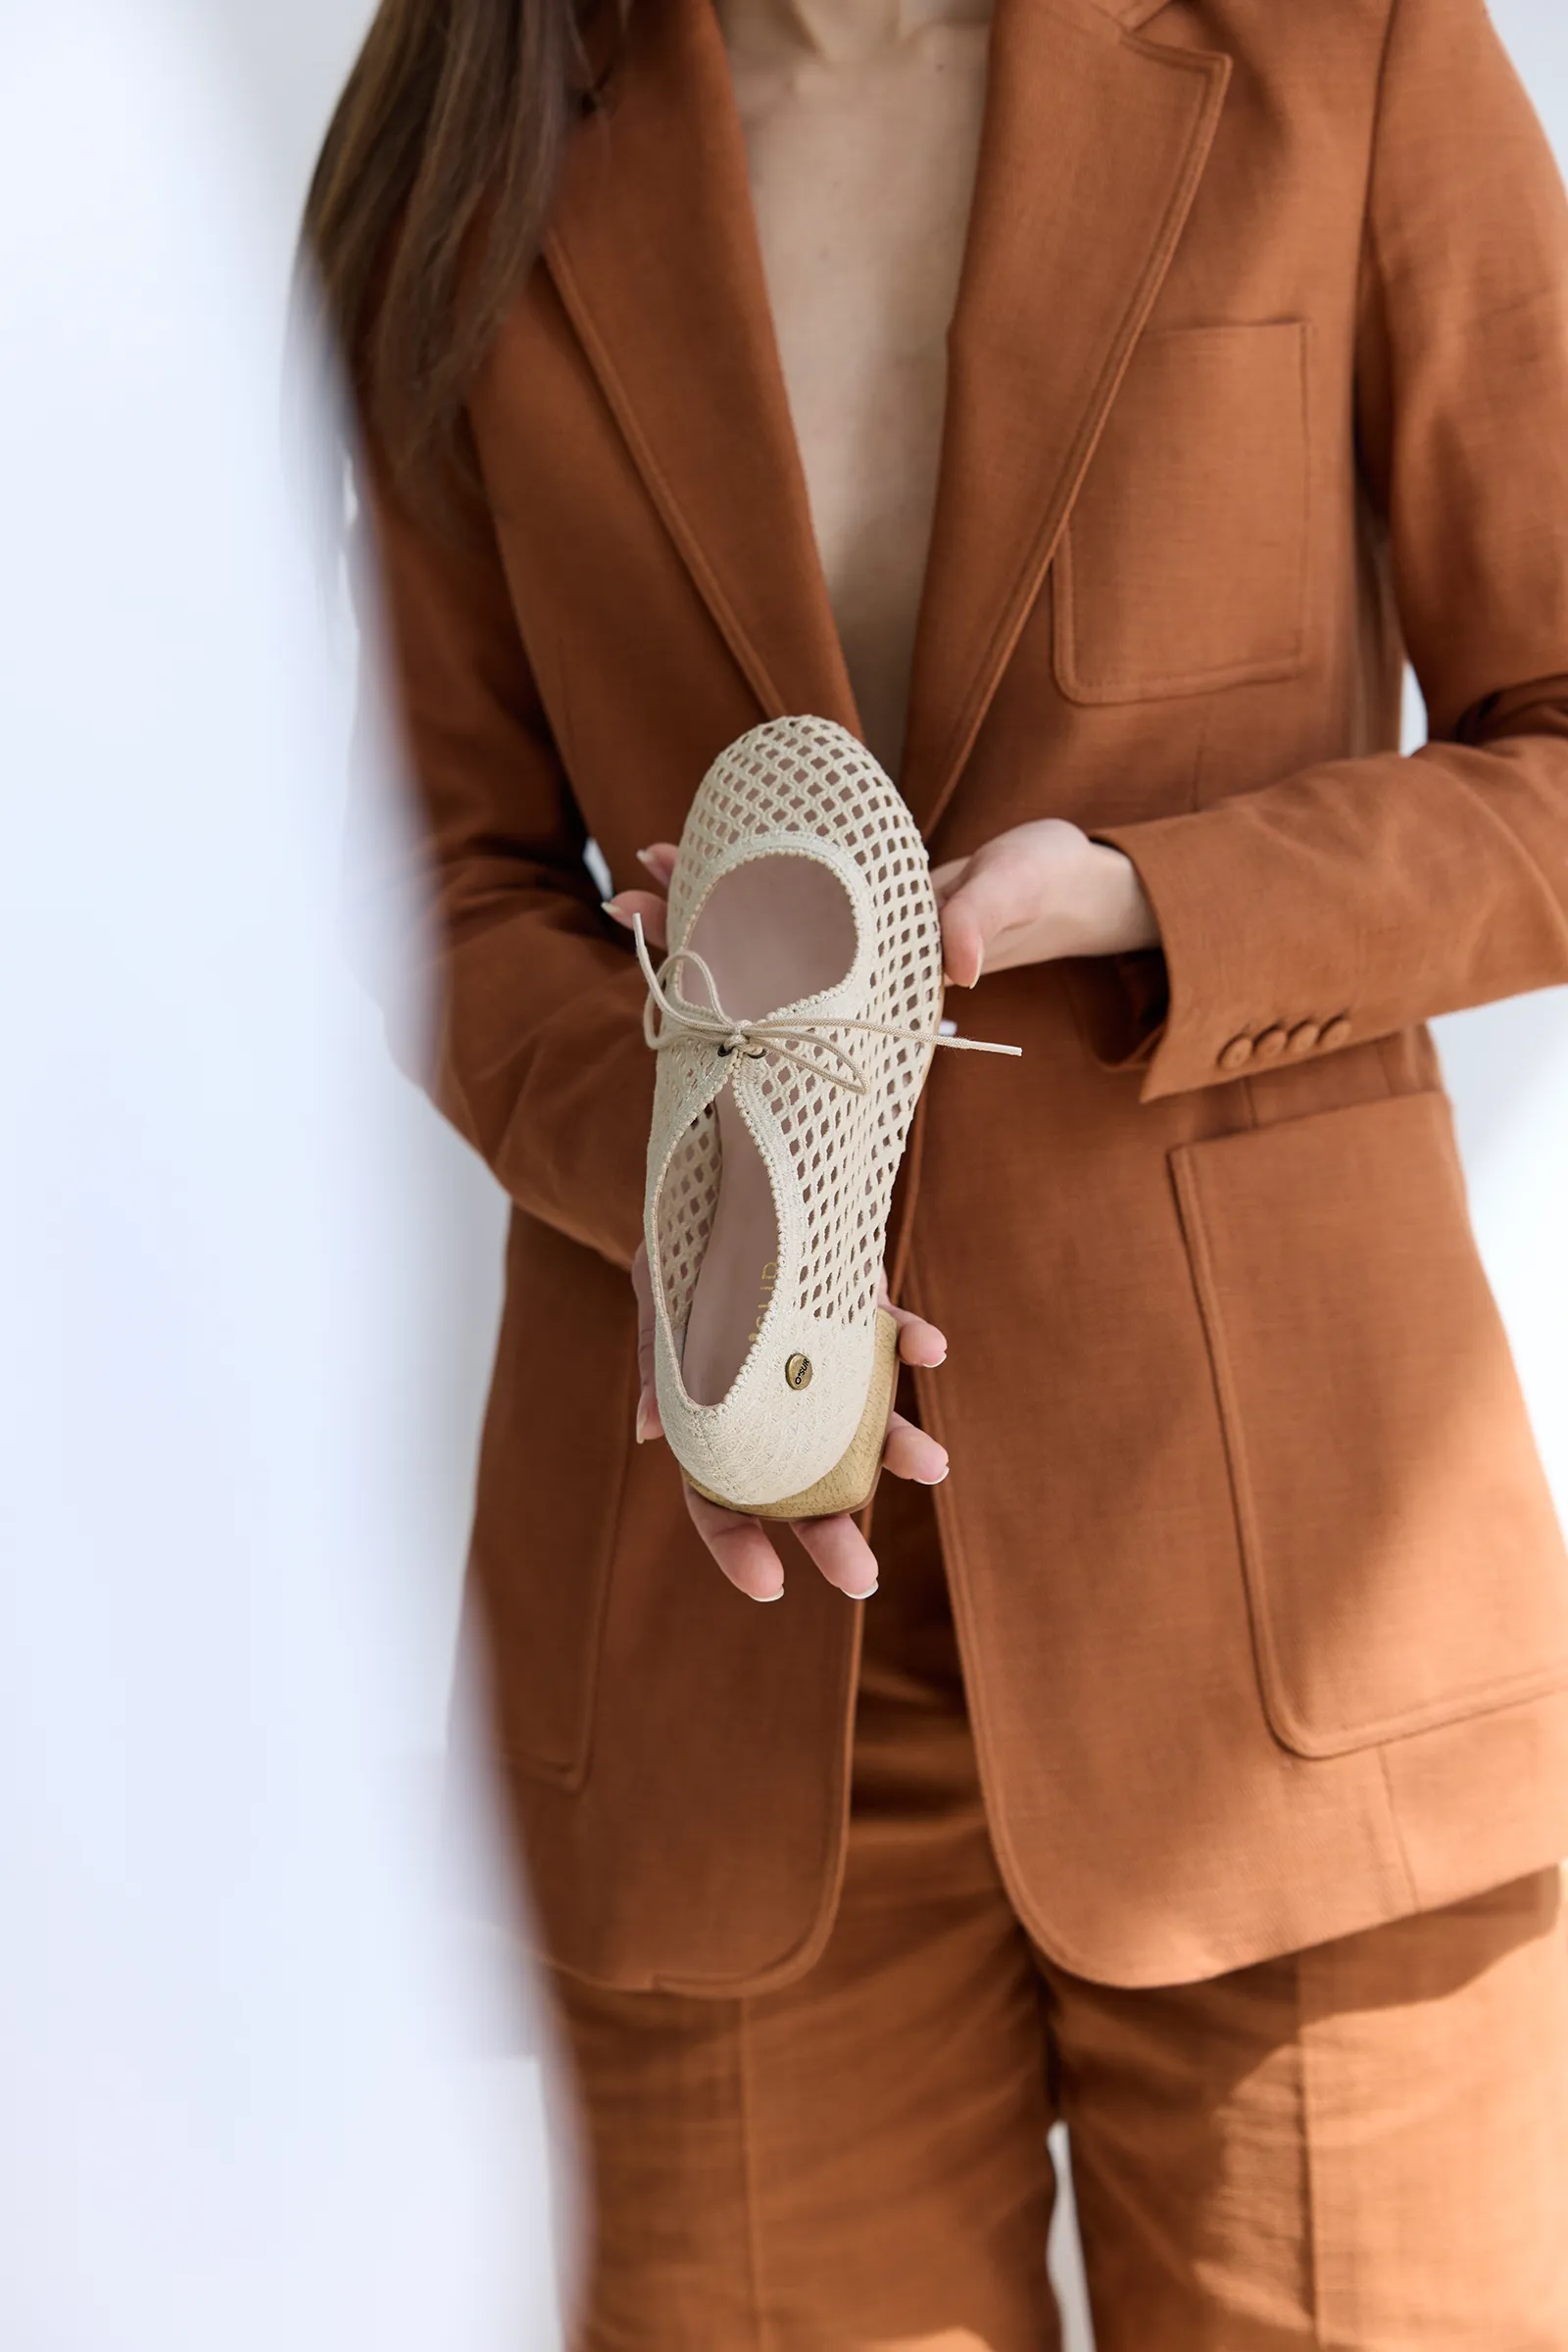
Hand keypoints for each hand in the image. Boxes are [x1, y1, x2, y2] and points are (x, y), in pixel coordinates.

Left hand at [602, 824, 1156, 986]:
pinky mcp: (863, 908)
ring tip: (646, 864)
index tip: (672, 947)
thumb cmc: (1049, 886)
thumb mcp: (1024, 887)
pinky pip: (792, 899)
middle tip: (623, 900)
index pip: (792, 976)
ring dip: (706, 900)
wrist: (1073, 890)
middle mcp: (860, 962)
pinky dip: (747, 877)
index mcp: (886, 970)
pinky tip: (703, 856)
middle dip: (691, 930)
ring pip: (765, 928)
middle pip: (759, 956)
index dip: (728, 964)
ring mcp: (857, 938)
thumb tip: (956, 964)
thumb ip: (987, 918)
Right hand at [631, 1245, 949, 1603]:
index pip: (722, 1497)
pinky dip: (914, 1341)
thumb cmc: (686, 1244)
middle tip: (861, 1579)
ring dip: (899, 1444)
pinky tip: (929, 1349)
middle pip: (803, 1485)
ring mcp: (828, 1361)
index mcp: (723, 1413)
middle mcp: (782, 1400)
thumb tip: (647, 1435)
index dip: (739, 1545)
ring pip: (865, 1422)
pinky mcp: (863, 1312)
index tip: (770, 1587)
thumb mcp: (659, 1296)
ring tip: (931, 1465)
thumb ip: (657, 1364)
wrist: (739, 1169)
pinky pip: (894, 1335)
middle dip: (832, 1534)